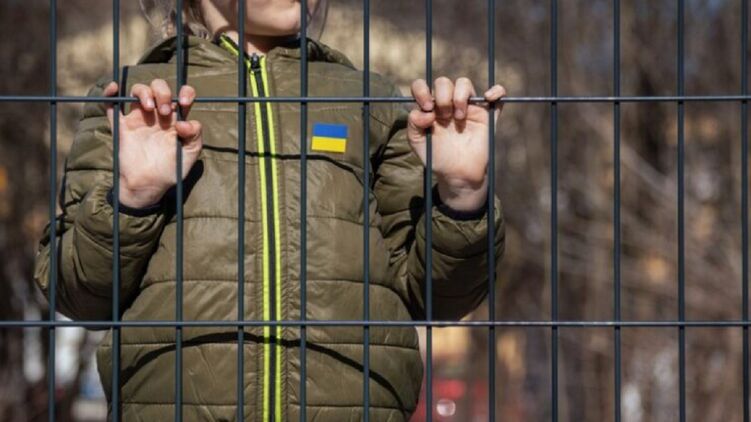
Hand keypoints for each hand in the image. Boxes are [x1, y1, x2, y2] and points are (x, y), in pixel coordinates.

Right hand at [103, 79, 202, 208]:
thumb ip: (195, 136)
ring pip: (138, 91)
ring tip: (150, 109)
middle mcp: (158, 115)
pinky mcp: (121, 126)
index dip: (186, 92)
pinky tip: (115, 87)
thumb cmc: (171, 170)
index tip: (185, 102)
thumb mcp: (190, 154)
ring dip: (144, 92)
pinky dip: (110, 93)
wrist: (149, 185)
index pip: (182, 95)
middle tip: (165, 111)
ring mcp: (139, 119)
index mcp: (176, 119)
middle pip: (159, 88)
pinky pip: (111, 105)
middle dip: (163, 92)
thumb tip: (184, 122)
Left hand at [407, 77, 505, 211]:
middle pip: (443, 82)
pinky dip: (496, 91)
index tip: (427, 108)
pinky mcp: (486, 115)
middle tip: (444, 117)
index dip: (422, 91)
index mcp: (429, 107)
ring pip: (464, 83)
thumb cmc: (437, 157)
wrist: (457, 174)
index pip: (421, 86)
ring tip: (459, 117)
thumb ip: (413, 125)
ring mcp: (468, 107)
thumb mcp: (418, 143)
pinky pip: (497, 94)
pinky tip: (489, 98)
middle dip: (442, 96)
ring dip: (460, 96)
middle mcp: (447, 103)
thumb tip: (423, 112)